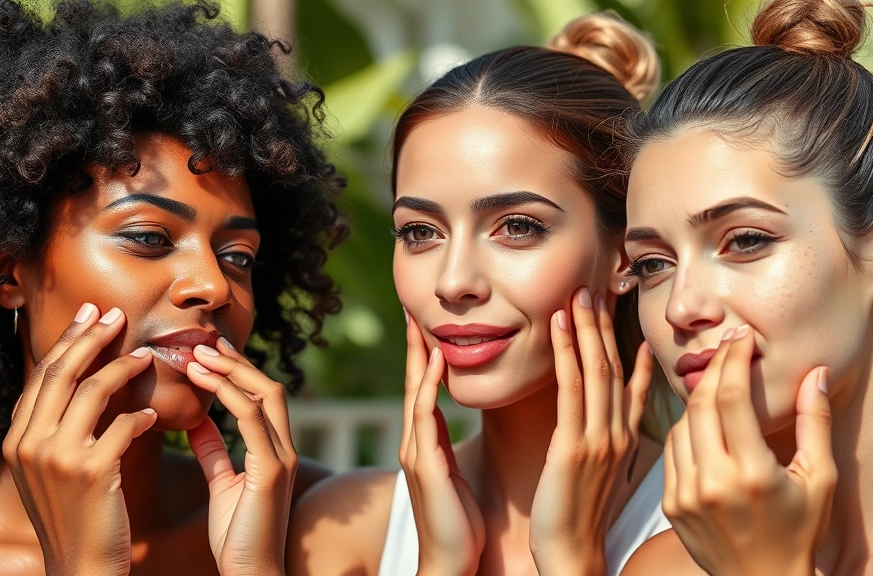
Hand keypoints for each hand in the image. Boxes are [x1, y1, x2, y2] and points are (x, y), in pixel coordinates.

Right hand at [2, 304, 156, 575]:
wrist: (81, 567)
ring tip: (146, 357)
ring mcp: (58, 458)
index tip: (91, 315)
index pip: (43, 377)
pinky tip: (154, 415)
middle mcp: (29, 444)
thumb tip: (81, 384)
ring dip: (122, 367)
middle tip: (116, 314)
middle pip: (61, 374)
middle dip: (90, 338)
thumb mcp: (53, 468)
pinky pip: (123, 426)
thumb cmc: (76, 514)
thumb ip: (59, 429)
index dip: (68, 342)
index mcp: (18, 440)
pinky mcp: (92, 472)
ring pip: (92, 391)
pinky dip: (141, 416)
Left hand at [184, 339, 297, 575]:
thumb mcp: (222, 483)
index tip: (207, 351)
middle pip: (268, 387)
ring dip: (230, 371)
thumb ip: (214, 450)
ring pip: (264, 396)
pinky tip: (202, 382)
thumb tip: (197, 419)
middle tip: (201, 343)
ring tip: (197, 355)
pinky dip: (227, 396)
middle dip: (235, 362)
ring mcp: (281, 458)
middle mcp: (284, 448)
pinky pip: (252, 421)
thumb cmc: (237, 535)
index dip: (236, 370)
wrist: (250, 573)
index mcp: (275, 450)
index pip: (262, 397)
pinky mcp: (271, 471)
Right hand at [399, 314, 484, 575]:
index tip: (427, 321)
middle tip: (414, 306)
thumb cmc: (461, 524)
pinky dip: (428, 386)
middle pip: (411, 381)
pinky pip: (424, 417)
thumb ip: (447, 444)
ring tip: (419, 321)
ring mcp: (416, 453)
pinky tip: (434, 361)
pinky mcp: (425, 466)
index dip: (423, 353)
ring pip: (414, 391)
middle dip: (412, 344)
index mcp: (426, 443)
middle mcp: (415, 442)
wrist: (452, 564)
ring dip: (416, 355)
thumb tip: (451, 418)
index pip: (423, 387)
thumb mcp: (453, 473)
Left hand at [529, 288, 654, 575]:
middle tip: (594, 288)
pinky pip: (571, 389)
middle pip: (614, 367)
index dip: (627, 344)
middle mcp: (619, 433)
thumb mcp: (601, 472)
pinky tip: (556, 326)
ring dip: (586, 329)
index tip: (622, 314)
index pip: (631, 382)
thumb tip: (606, 414)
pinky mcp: (575, 445)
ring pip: (596, 370)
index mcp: (626, 439)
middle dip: (603, 326)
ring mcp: (600, 438)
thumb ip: (607, 437)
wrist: (572, 554)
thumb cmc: (580, 516)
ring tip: (577, 295)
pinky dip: (565, 353)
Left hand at [662, 325, 835, 575]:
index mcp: (752, 474)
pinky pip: (670, 449)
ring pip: (681, 423)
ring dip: (698, 396)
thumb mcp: (820, 480)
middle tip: (727, 348)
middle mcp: (712, 483)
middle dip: (714, 368)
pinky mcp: (670, 503)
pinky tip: (704, 418)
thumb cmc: (800, 533)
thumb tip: (816, 373)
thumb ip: (816, 424)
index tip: (742, 339)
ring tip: (718, 379)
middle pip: (701, 404)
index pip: (732, 399)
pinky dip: (685, 426)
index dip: (734, 361)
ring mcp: (685, 494)